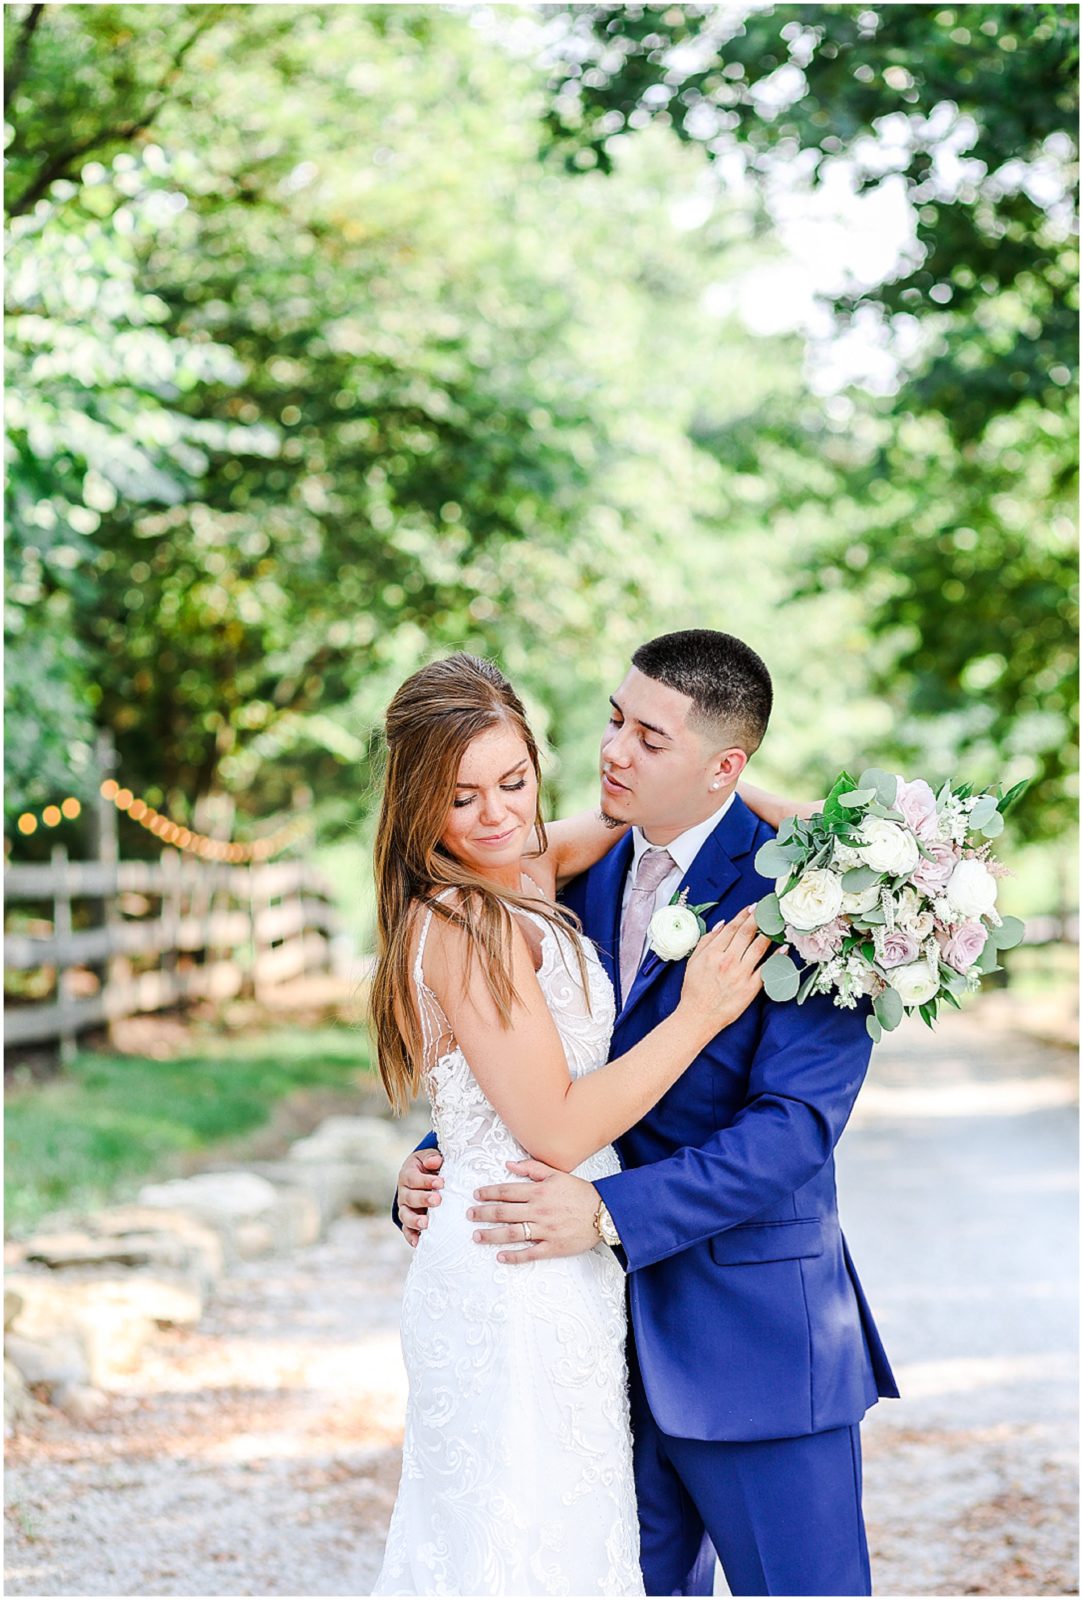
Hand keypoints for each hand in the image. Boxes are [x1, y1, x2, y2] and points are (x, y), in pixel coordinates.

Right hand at [397, 1149, 443, 1247]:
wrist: (421, 1176)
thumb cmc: (428, 1167)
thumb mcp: (428, 1158)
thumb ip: (431, 1158)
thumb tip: (436, 1161)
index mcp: (407, 1175)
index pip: (413, 1178)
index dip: (426, 1181)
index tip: (441, 1182)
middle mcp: (403, 1192)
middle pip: (409, 1197)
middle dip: (423, 1199)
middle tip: (437, 1200)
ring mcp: (405, 1208)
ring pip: (405, 1215)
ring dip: (415, 1220)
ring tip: (426, 1223)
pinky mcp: (408, 1221)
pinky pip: (407, 1230)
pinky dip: (411, 1237)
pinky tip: (418, 1243)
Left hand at [469, 1159, 600, 1262]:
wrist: (604, 1212)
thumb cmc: (580, 1192)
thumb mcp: (557, 1174)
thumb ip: (532, 1168)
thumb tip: (509, 1164)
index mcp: (538, 1191)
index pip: (506, 1191)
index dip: (488, 1193)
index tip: (476, 1195)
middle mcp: (538, 1211)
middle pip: (503, 1212)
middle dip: (483, 1214)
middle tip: (469, 1215)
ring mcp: (545, 1230)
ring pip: (511, 1233)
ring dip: (491, 1235)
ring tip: (476, 1236)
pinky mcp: (552, 1247)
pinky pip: (529, 1253)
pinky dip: (513, 1256)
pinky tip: (500, 1257)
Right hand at [680, 906, 774, 1032]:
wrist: (698, 1016)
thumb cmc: (694, 990)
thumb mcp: (693, 961)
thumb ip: (706, 941)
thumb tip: (722, 924)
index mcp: (713, 953)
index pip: (731, 928)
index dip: (743, 915)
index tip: (752, 907)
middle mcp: (728, 960)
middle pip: (746, 934)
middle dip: (758, 918)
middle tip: (768, 908)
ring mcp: (740, 974)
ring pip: (758, 947)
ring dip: (769, 933)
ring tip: (778, 923)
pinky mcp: (750, 988)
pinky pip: (766, 969)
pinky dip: (776, 958)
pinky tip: (784, 948)